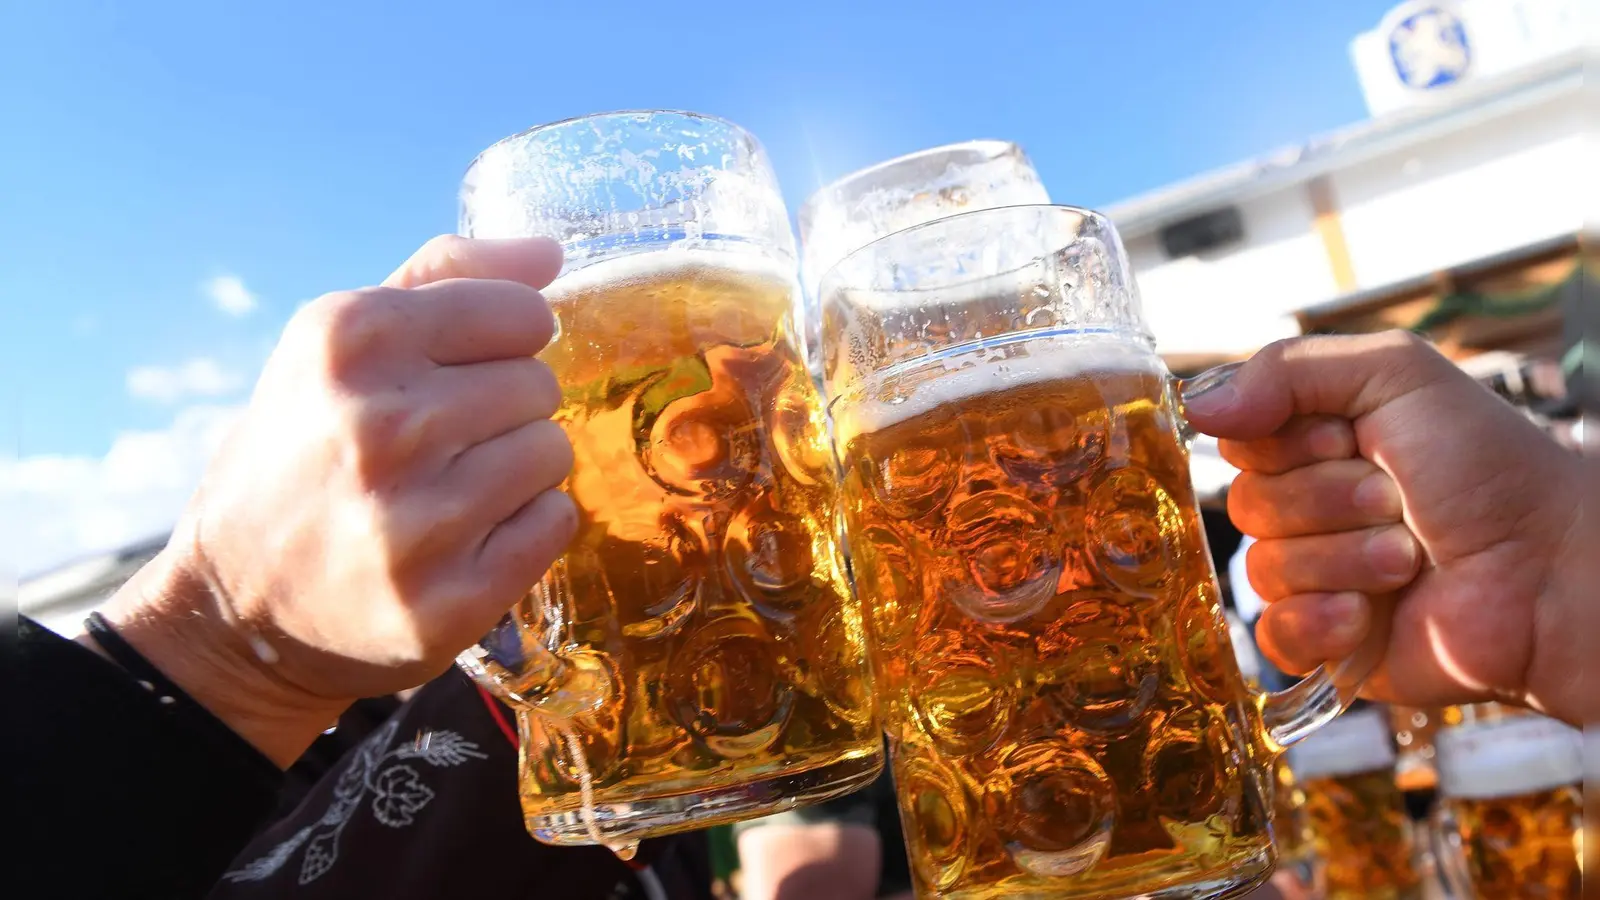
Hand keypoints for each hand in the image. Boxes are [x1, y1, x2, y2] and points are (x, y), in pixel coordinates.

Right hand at [90, 236, 577, 764]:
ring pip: (553, 453)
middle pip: (540, 385)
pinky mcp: (446, 600)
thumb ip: (447, 277)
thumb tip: (550, 252)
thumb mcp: (342, 344)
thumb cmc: (306, 449)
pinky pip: (555, 524)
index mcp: (350, 341)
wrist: (237, 600)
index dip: (504, 342)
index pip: (523, 314)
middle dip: (506, 409)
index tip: (460, 371)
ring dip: (518, 470)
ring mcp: (414, 522)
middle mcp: (379, 427)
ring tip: (452, 490)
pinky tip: (468, 539)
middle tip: (442, 443)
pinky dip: (527, 529)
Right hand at [1184, 331, 1590, 725]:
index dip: (1288, 443)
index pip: (1241, 439)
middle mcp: (1313, 507)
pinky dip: (1318, 622)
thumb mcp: (1395, 376)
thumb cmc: (1491, 468)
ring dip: (1342, 560)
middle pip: (1248, 504)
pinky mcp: (1328, 644)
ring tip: (1408, 559)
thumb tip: (1196, 407)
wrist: (1551, 571)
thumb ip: (1288, 369)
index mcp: (1319, 442)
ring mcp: (1319, 577)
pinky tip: (1366, 615)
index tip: (1351, 438)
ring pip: (1263, 569)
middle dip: (1326, 501)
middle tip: (1395, 501)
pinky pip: (1274, 635)